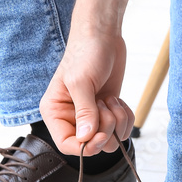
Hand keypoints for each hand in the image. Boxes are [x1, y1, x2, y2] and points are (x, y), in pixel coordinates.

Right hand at [39, 0, 135, 155]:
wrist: (102, 35)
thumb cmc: (85, 53)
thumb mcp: (81, 81)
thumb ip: (84, 111)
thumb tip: (86, 138)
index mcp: (55, 112)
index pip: (66, 144)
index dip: (86, 146)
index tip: (101, 134)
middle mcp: (71, 118)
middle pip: (91, 145)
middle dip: (105, 128)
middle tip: (104, 104)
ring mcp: (91, 116)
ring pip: (109, 140)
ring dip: (117, 122)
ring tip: (110, 99)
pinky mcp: (107, 112)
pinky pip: (121, 129)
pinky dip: (126, 117)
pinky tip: (118, 100)